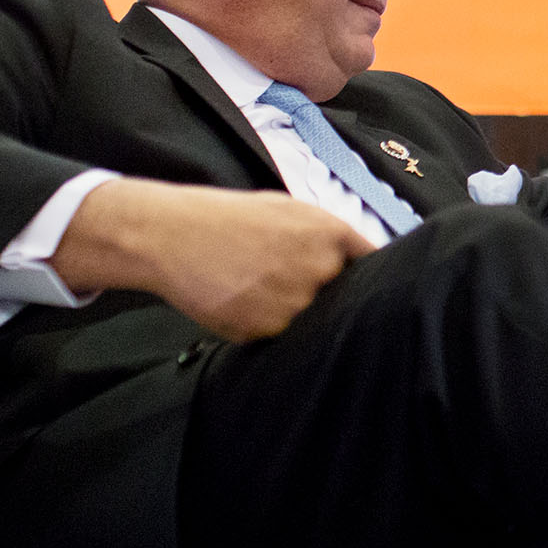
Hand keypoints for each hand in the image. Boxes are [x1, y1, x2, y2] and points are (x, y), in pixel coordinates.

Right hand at [54, 176, 373, 340]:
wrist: (172, 236)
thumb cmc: (229, 218)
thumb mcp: (288, 210)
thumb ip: (329, 238)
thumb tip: (362, 263)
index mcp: (331, 234)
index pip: (375, 266)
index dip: (372, 279)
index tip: (369, 287)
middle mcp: (321, 269)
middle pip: (345, 299)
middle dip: (327, 296)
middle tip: (287, 281)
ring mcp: (295, 302)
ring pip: (311, 322)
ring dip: (296, 314)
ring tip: (258, 288)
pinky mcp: (267, 329)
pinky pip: (280, 336)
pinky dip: (266, 325)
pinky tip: (242, 301)